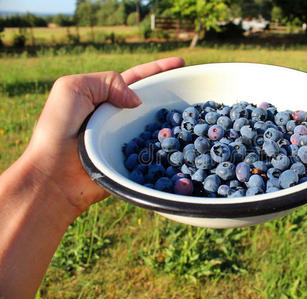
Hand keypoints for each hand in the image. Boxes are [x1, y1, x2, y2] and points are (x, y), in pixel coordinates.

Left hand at [25, 57, 184, 213]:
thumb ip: (106, 82)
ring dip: (177, 122)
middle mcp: (119, 118)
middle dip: (173, 94)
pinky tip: (188, 146)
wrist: (55, 175)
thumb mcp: (73, 89)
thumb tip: (138, 101)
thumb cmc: (58, 130)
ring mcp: (128, 140)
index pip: (137, 78)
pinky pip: (157, 152)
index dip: (158, 69)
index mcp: (105, 97)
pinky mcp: (134, 162)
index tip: (180, 64)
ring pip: (159, 126)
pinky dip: (171, 148)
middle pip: (153, 101)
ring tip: (199, 115)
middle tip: (196, 90)